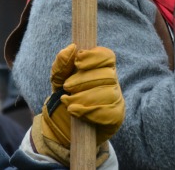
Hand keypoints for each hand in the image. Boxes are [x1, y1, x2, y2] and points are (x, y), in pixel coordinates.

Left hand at [33, 44, 124, 164]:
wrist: (60, 127)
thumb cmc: (64, 98)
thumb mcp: (58, 79)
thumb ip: (62, 64)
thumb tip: (72, 47)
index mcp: (100, 68)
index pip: (107, 56)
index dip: (94, 57)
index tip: (78, 61)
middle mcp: (112, 82)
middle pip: (107, 75)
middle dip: (84, 80)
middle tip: (66, 87)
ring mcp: (116, 99)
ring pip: (109, 94)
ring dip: (84, 97)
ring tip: (67, 102)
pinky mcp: (116, 117)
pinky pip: (110, 112)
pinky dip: (90, 112)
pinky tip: (75, 112)